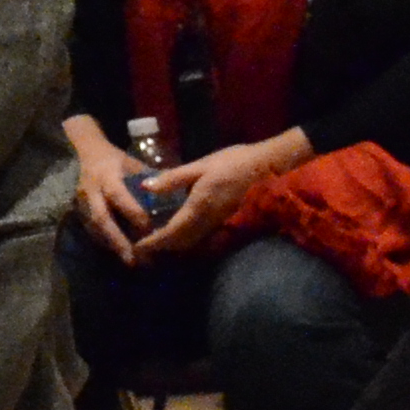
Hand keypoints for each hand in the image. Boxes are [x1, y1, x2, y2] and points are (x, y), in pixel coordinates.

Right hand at [66, 125, 159, 254]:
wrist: (87, 155)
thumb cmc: (118, 162)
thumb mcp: (134, 165)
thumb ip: (152, 181)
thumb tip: (180, 197)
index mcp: (106, 176)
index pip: (118, 196)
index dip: (133, 213)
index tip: (150, 229)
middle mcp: (91, 191)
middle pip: (102, 219)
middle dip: (118, 240)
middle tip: (136, 259)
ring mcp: (81, 203)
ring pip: (95, 229)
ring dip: (113, 247)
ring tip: (132, 262)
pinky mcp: (79, 212)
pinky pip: (92, 232)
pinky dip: (107, 244)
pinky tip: (121, 255)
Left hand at [132, 135, 291, 263]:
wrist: (271, 166)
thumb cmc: (235, 162)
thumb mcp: (201, 165)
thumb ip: (173, 178)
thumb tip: (145, 187)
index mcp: (198, 207)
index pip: (171, 233)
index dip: (154, 242)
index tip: (139, 246)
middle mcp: (209, 222)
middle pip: (181, 243)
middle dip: (162, 247)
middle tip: (146, 245)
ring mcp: (221, 224)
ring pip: (194, 243)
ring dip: (176, 245)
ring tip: (162, 239)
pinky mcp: (229, 222)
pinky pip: (204, 237)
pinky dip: (190, 239)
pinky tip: (184, 230)